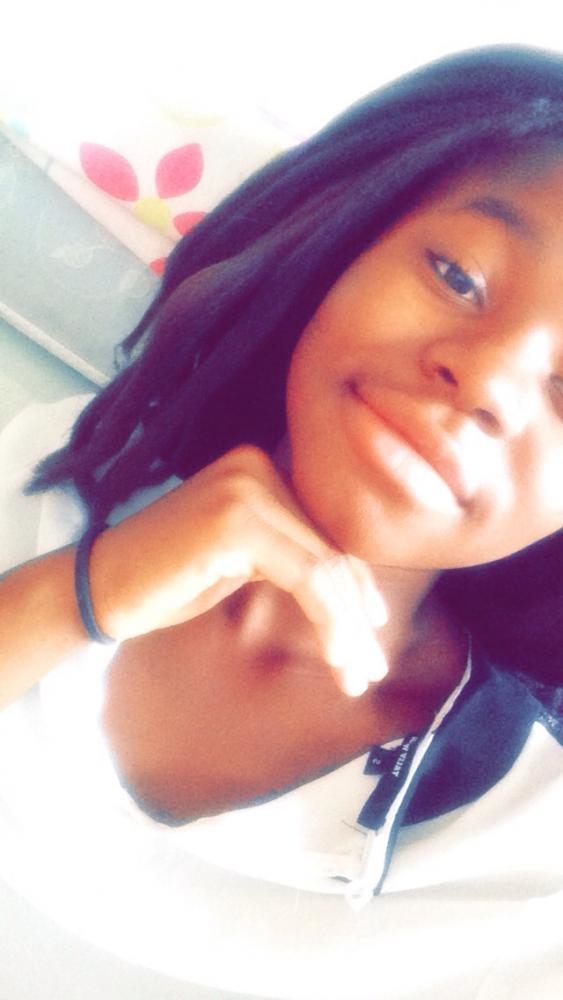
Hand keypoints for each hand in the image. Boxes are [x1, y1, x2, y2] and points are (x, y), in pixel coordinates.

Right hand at [90, 445, 387, 695]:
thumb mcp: (241, 561)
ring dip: (349, 628)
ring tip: (358, 675)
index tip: (372, 631)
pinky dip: (330, 623)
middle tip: (371, 667)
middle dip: (358, 614)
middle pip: (330, 548)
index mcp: (259, 468)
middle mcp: (256, 467)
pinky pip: (307, 579)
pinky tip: (338, 660)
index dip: (356, 585)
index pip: (324, 530)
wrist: (98, 587)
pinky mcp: (237, 522)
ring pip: (325, 567)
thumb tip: (352, 585)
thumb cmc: (165, 580)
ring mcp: (246, 489)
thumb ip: (289, 555)